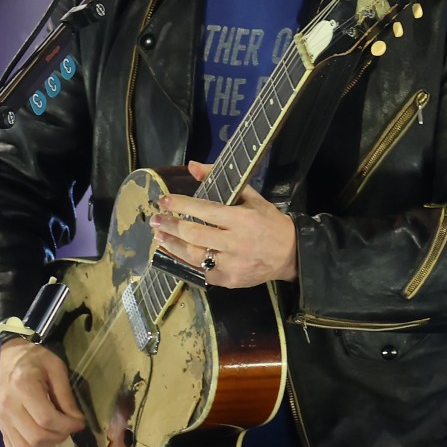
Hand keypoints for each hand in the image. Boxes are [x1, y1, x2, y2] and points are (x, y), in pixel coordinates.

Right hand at [0, 339, 84, 446]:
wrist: (6, 358)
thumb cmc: (34, 359)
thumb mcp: (56, 368)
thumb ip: (66, 395)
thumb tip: (76, 420)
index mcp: (23, 387)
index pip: (47, 419)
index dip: (68, 425)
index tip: (79, 422)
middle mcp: (9, 407)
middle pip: (37, 437)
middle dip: (60, 436)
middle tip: (68, 426)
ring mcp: (2, 420)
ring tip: (54, 433)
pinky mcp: (0, 427)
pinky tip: (40, 442)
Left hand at [149, 162, 297, 286]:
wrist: (290, 255)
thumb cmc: (268, 222)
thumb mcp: (251, 197)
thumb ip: (220, 180)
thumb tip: (192, 166)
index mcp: (242, 219)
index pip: (205, 210)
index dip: (181, 205)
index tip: (164, 200)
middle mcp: (235, 243)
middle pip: (194, 234)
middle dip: (170, 226)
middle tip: (155, 220)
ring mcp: (230, 265)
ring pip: (193, 255)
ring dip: (172, 245)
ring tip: (158, 236)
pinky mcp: (228, 281)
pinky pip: (200, 271)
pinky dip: (183, 261)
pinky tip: (172, 252)